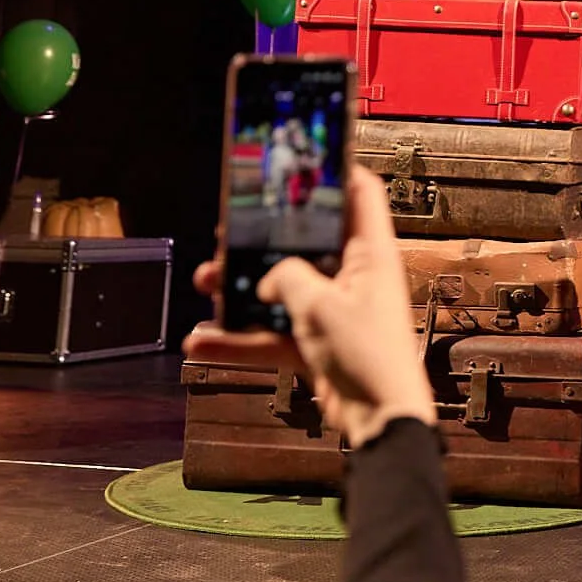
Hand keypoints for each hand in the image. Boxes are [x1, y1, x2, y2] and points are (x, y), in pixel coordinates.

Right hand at [185, 167, 435, 450]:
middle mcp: (355, 276)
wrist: (379, 420)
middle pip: (307, 242)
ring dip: (244, 288)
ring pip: (283, 287)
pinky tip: (203, 342)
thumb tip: (271, 276)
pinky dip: (242, 338)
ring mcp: (336, 309)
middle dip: (266, 238)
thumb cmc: (367, 357)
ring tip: (205, 280)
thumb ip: (287, 278)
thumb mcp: (319, 306)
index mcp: (370, 253)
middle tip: (230, 232)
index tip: (300, 161)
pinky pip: (275, 331)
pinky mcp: (319, 342)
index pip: (360, 194)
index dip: (335, 172)